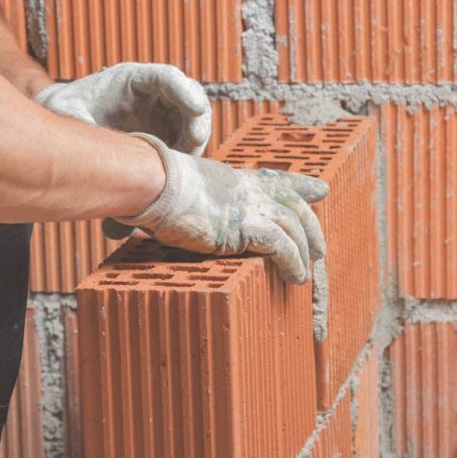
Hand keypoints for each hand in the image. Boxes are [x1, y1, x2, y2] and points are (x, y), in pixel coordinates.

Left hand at [34, 63, 211, 154]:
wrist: (68, 117)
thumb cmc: (68, 106)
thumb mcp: (67, 110)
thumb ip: (77, 118)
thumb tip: (86, 139)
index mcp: (132, 78)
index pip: (166, 78)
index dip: (184, 91)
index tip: (196, 108)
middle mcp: (153, 93)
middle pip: (189, 97)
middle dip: (197, 118)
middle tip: (196, 140)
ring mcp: (162, 112)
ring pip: (193, 120)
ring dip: (196, 139)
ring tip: (186, 160)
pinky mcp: (166, 133)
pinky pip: (186, 141)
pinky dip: (187, 154)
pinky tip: (177, 170)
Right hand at [120, 134, 328, 283]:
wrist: (153, 182)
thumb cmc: (150, 189)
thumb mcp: (172, 193)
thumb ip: (177, 205)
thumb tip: (136, 224)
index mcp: (233, 179)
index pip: (275, 179)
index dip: (300, 185)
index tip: (320, 190)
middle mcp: (247, 190)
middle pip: (293, 205)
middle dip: (311, 227)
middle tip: (320, 249)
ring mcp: (248, 206)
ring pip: (293, 227)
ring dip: (304, 253)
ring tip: (306, 275)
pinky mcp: (245, 226)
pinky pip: (281, 246)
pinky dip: (293, 263)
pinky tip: (296, 278)